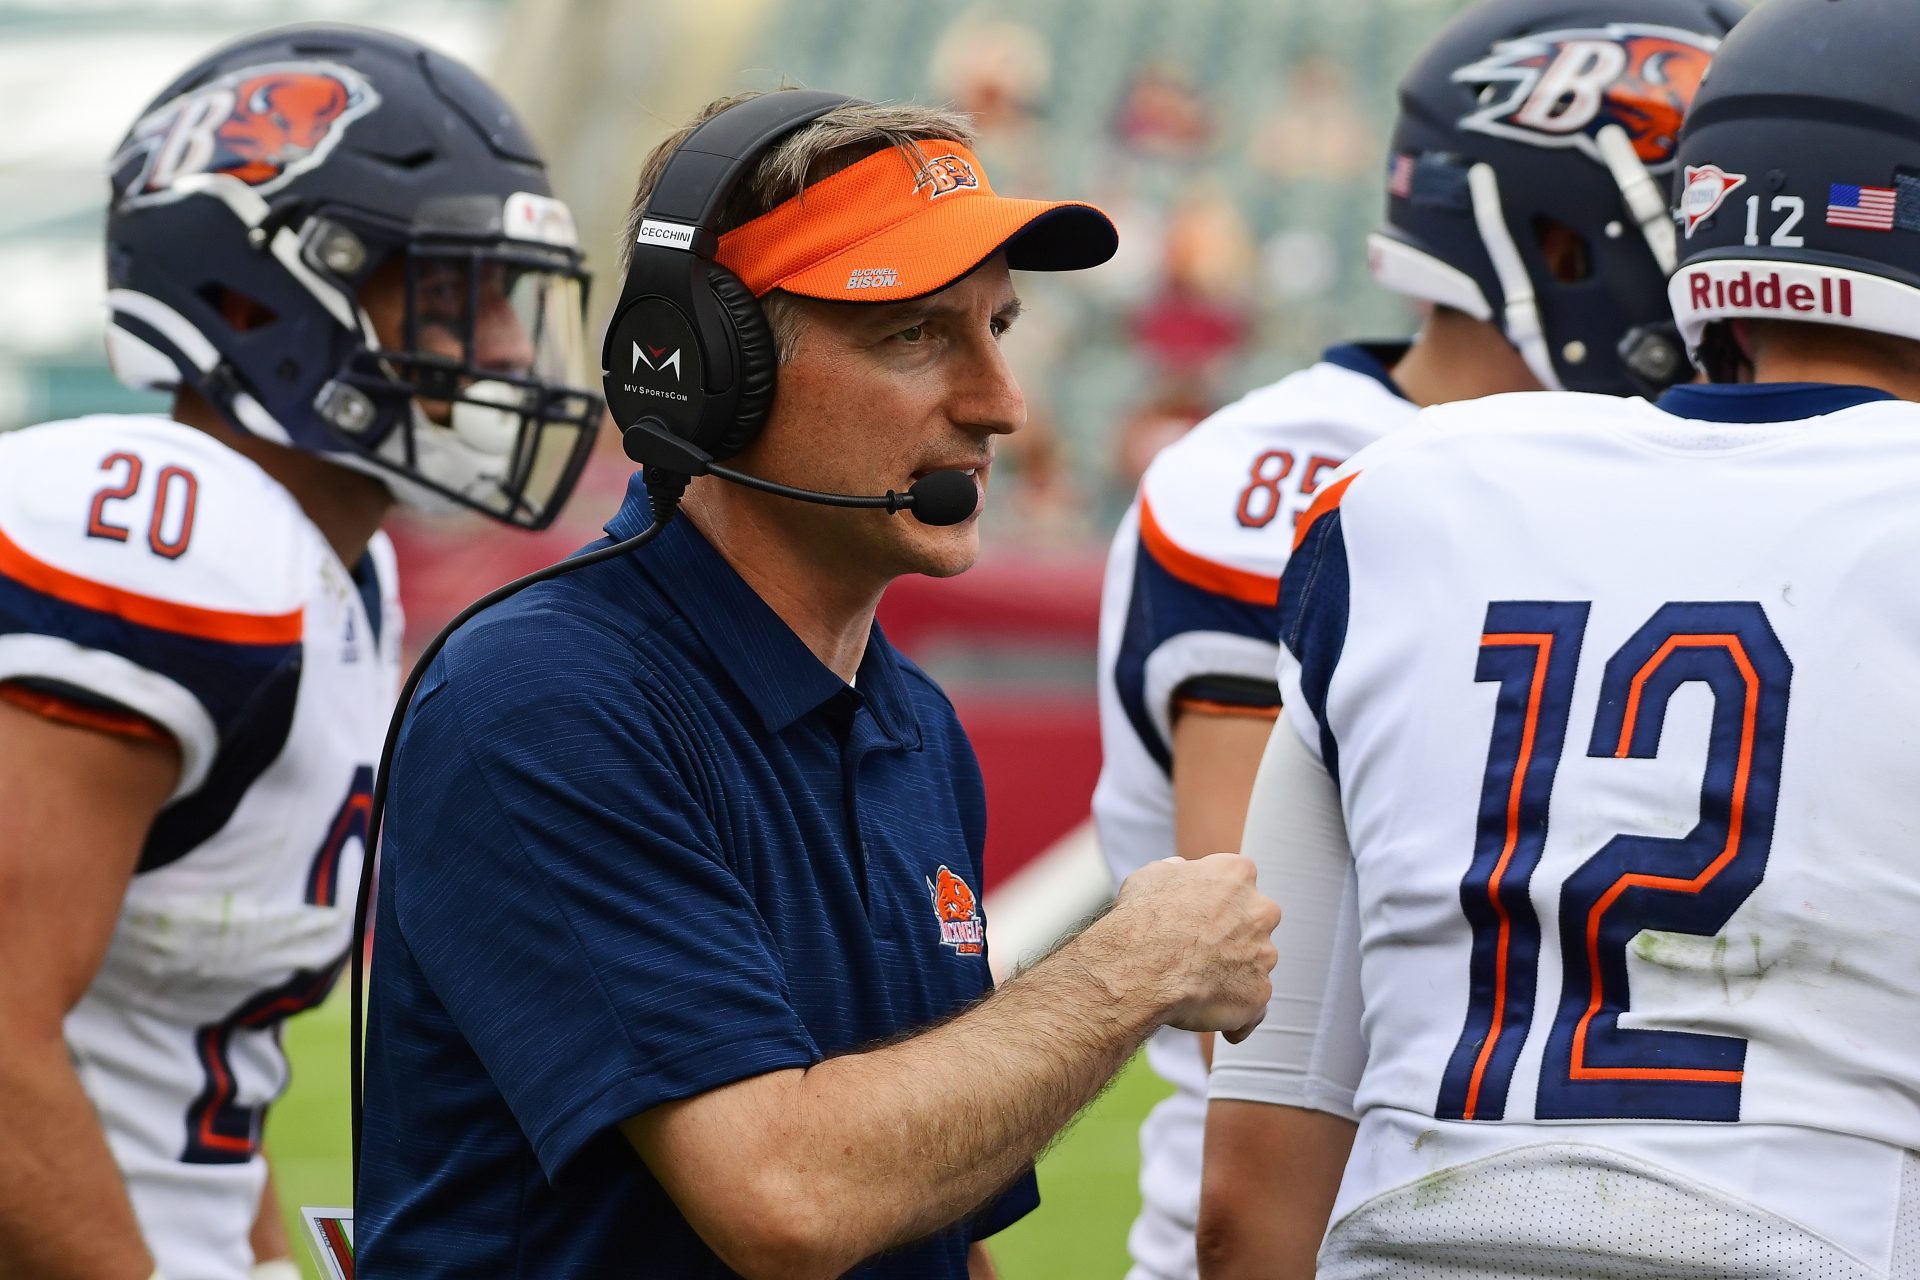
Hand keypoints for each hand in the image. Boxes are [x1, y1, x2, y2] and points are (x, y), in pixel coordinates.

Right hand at [1106, 853, 1279, 1042]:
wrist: (1140, 965)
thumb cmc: (1142, 918)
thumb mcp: (1153, 875)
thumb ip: (1178, 872)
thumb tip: (1181, 870)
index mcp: (1238, 874)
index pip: (1238, 883)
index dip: (1216, 902)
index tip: (1197, 915)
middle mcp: (1261, 911)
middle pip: (1254, 924)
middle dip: (1234, 937)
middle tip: (1199, 952)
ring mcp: (1264, 954)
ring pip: (1254, 966)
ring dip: (1233, 975)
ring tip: (1197, 988)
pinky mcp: (1259, 994)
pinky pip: (1253, 1009)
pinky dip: (1235, 1015)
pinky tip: (1210, 1018)